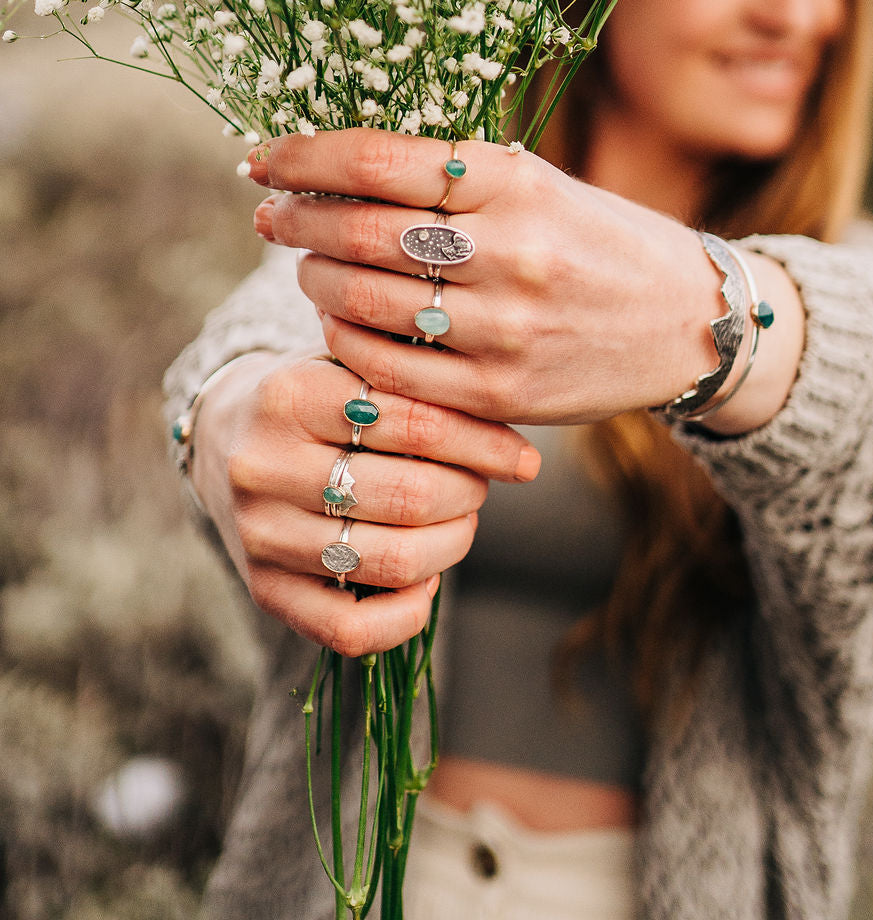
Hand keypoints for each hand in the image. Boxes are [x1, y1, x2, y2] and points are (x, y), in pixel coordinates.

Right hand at [190, 350, 540, 655]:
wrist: (227, 435)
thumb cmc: (319, 396)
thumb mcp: (355, 366)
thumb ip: (418, 384)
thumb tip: (509, 432)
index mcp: (291, 394)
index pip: (416, 423)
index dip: (484, 444)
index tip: (521, 458)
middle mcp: (264, 465)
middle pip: (410, 497)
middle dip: (468, 494)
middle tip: (483, 486)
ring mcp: (259, 534)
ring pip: (391, 562)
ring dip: (449, 547)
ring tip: (461, 523)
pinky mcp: (263, 589)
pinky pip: (350, 630)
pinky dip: (406, 616)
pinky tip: (425, 583)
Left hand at [246, 129, 726, 426]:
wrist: (688, 320)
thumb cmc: (596, 238)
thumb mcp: (538, 184)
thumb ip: (450, 177)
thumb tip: (336, 166)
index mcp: (514, 181)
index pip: (377, 160)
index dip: (302, 158)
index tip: (263, 160)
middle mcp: (510, 250)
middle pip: (357, 233)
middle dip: (293, 221)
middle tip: (270, 215)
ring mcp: (505, 327)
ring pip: (362, 303)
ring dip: (313, 281)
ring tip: (308, 268)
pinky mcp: (502, 392)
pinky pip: (389, 368)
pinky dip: (347, 341)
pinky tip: (342, 323)